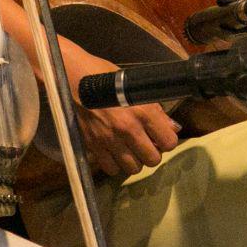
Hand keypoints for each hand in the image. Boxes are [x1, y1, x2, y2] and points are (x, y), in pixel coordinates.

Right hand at [65, 47, 180, 176]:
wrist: (74, 77)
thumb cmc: (106, 77)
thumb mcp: (135, 87)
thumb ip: (156, 110)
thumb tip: (172, 127)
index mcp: (143, 111)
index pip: (169, 142)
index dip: (167, 140)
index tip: (161, 136)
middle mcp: (128, 129)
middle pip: (153, 159)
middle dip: (152, 152)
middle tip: (146, 143)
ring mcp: (109, 139)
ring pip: (133, 168)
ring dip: (135, 160)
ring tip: (131, 149)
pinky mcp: (93, 145)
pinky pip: (111, 169)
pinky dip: (115, 164)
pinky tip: (114, 152)